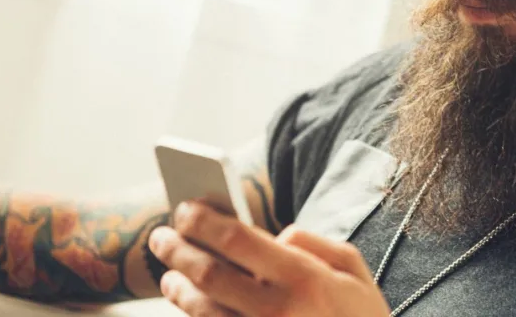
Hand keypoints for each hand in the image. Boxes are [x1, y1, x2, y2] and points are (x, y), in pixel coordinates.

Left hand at [148, 201, 389, 316]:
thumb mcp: (354, 271)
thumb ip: (313, 243)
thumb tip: (274, 235)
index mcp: (304, 279)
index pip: (237, 239)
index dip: (203, 221)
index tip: (185, 209)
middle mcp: (278, 312)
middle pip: (208, 274)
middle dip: (177, 250)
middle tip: (161, 236)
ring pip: (202, 312)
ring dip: (177, 288)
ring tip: (170, 274)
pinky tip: (190, 304)